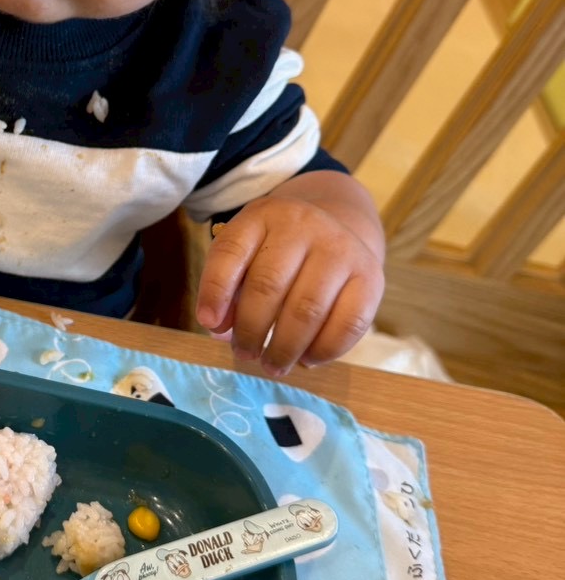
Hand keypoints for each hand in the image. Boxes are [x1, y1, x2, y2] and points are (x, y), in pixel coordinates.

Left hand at [195, 190, 384, 375]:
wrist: (339, 226)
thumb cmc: (279, 251)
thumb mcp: (247, 251)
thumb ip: (226, 285)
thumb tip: (219, 329)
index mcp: (263, 215)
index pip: (230, 251)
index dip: (215, 291)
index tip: (209, 324)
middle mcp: (303, 225)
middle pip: (268, 286)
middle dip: (250, 330)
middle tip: (244, 353)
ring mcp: (340, 249)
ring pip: (306, 310)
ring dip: (284, 348)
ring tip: (272, 364)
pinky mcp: (370, 277)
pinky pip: (347, 324)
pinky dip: (323, 351)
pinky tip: (307, 359)